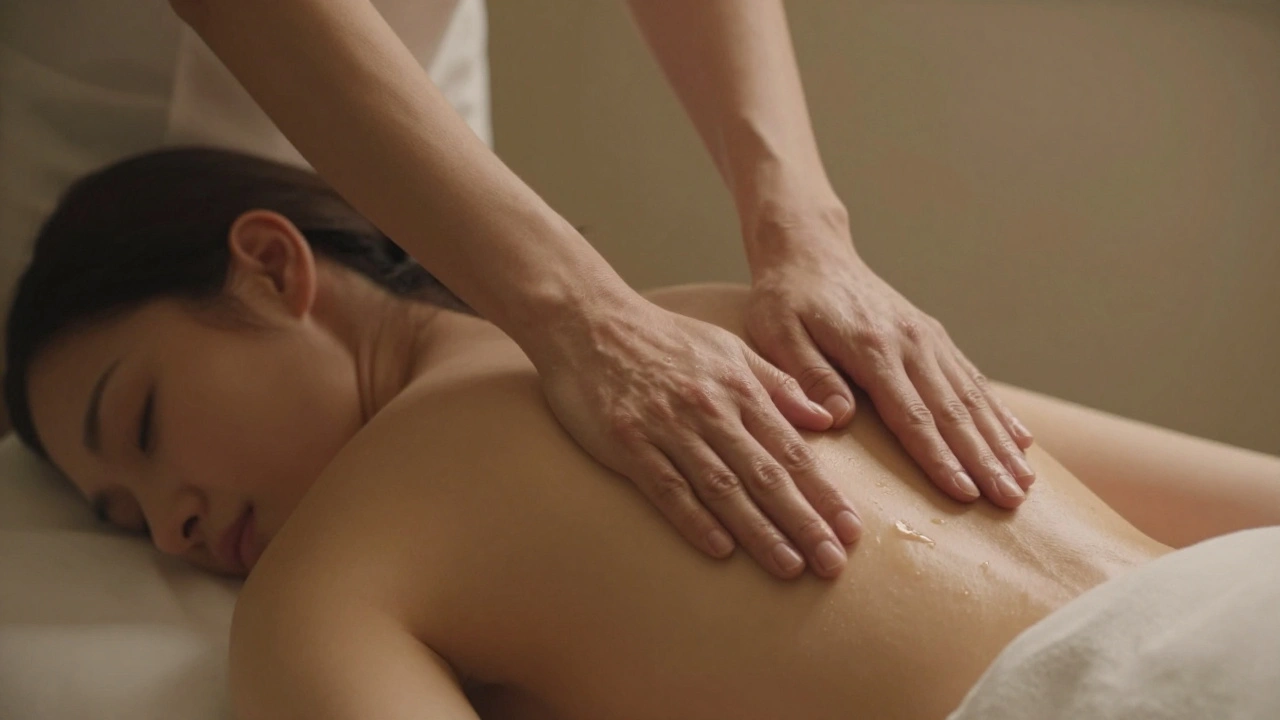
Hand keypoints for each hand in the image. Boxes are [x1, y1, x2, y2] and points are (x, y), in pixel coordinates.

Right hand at [534, 297, 863, 579]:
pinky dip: (694, 519)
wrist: (588, 321)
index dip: (824, 493)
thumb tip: (826, 417)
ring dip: (759, 529)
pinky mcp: (628, 442)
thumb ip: (778, 384)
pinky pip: (667, 487)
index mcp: (739, 388)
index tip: (851, 528)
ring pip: (723, 486)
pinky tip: (720, 549)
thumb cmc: (662, 338)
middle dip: (804, 521)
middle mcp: (710, 409)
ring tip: (789, 565)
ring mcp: (668, 427)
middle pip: (766, 474)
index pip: (792, 450)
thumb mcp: (728, 348)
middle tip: (833, 562)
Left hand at [744, 212, 1035, 507]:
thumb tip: (838, 418)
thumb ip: (807, 375)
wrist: (810, 253)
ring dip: (999, 443)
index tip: (965, 493)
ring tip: (1024, 483)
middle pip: (953, 412)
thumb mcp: (778, 334)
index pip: (912, 415)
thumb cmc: (787, 300)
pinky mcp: (933, 337)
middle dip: (984, 460)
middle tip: (1010, 501)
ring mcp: (927, 339)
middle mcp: (911, 343)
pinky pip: (972, 379)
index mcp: (872, 348)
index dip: (939, 457)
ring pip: (971, 398)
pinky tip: (1021, 440)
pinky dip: (998, 412)